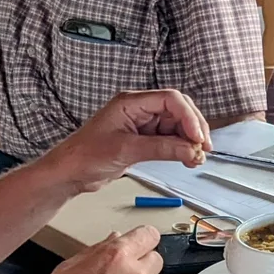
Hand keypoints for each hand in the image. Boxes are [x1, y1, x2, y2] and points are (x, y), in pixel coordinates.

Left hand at [48, 89, 210, 191]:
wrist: (69, 173)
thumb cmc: (86, 155)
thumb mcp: (126, 150)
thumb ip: (161, 149)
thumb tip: (190, 150)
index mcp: (131, 102)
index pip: (170, 100)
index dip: (189, 117)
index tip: (198, 138)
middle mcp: (139, 109)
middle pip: (178, 111)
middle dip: (194, 128)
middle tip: (204, 148)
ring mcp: (142, 124)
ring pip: (176, 126)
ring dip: (189, 141)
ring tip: (197, 158)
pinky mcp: (143, 139)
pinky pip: (169, 140)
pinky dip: (181, 149)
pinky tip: (187, 159)